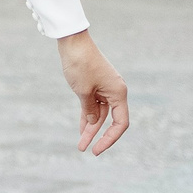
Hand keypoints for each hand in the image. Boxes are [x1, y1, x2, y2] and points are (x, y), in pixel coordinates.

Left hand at [58, 30, 129, 155]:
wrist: (72, 41)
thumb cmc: (80, 64)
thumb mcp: (83, 92)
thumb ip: (90, 110)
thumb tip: (94, 123)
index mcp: (118, 93)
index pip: (120, 123)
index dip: (110, 139)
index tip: (97, 150)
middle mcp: (115, 91)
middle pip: (110, 120)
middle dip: (97, 136)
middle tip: (86, 151)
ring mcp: (105, 88)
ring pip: (100, 113)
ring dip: (90, 128)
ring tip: (81, 144)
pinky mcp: (95, 84)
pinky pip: (94, 105)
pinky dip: (88, 115)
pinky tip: (82, 128)